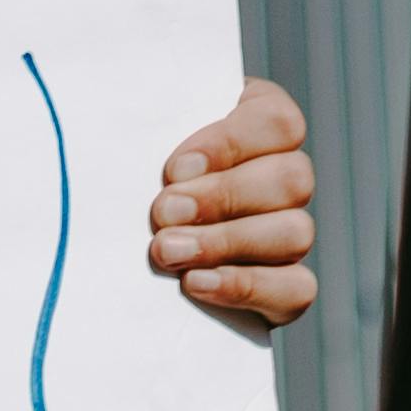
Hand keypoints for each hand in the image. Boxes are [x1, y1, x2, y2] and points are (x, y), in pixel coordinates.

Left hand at [146, 76, 315, 332]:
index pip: (277, 122)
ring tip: (168, 250)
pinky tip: (196, 281)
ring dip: (227, 242)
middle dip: (222, 197)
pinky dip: (246, 285)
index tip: (175, 168)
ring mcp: (291, 232)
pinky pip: (297, 289)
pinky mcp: (287, 286)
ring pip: (297, 232)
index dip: (230, 144)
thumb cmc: (132, 169)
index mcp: (260, 123)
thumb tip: (133, 131)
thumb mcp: (144, 136)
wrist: (114, 237)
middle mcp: (286, 176)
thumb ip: (151, 123)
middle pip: (292, 180)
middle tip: (163, 212)